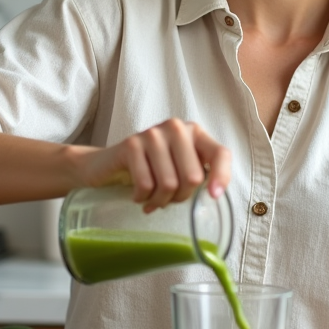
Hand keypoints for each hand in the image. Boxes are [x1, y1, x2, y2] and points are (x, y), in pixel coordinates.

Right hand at [74, 119, 231, 210]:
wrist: (107, 165)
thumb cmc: (150, 171)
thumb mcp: (179, 170)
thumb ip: (199, 175)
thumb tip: (213, 194)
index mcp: (194, 133)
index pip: (220, 153)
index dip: (221, 176)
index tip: (213, 197)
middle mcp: (176, 128)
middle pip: (192, 177)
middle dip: (181, 198)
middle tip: (168, 199)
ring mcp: (153, 133)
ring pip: (168, 183)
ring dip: (160, 201)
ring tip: (153, 200)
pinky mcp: (131, 144)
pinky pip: (145, 184)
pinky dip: (142, 198)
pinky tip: (139, 196)